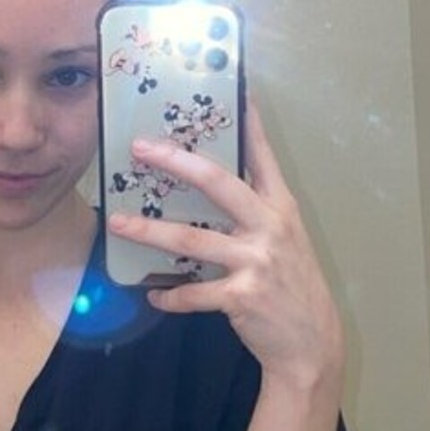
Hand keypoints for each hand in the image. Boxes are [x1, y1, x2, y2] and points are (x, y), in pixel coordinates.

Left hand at [106, 101, 344, 390]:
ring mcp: (256, 261)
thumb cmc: (292, 286)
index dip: (245, 121)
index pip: (261, 155)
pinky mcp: (242, 296)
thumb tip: (211, 185)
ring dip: (149, 231)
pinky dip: (169, 295)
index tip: (230, 88)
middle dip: (175, 162)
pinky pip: (193, 292)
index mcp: (280, 208)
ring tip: (117, 223)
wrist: (312, 343)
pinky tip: (153, 294)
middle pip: (217, 183)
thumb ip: (255, 211)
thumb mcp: (285, 239)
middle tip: (141, 148)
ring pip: (192, 239)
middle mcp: (270, 227)